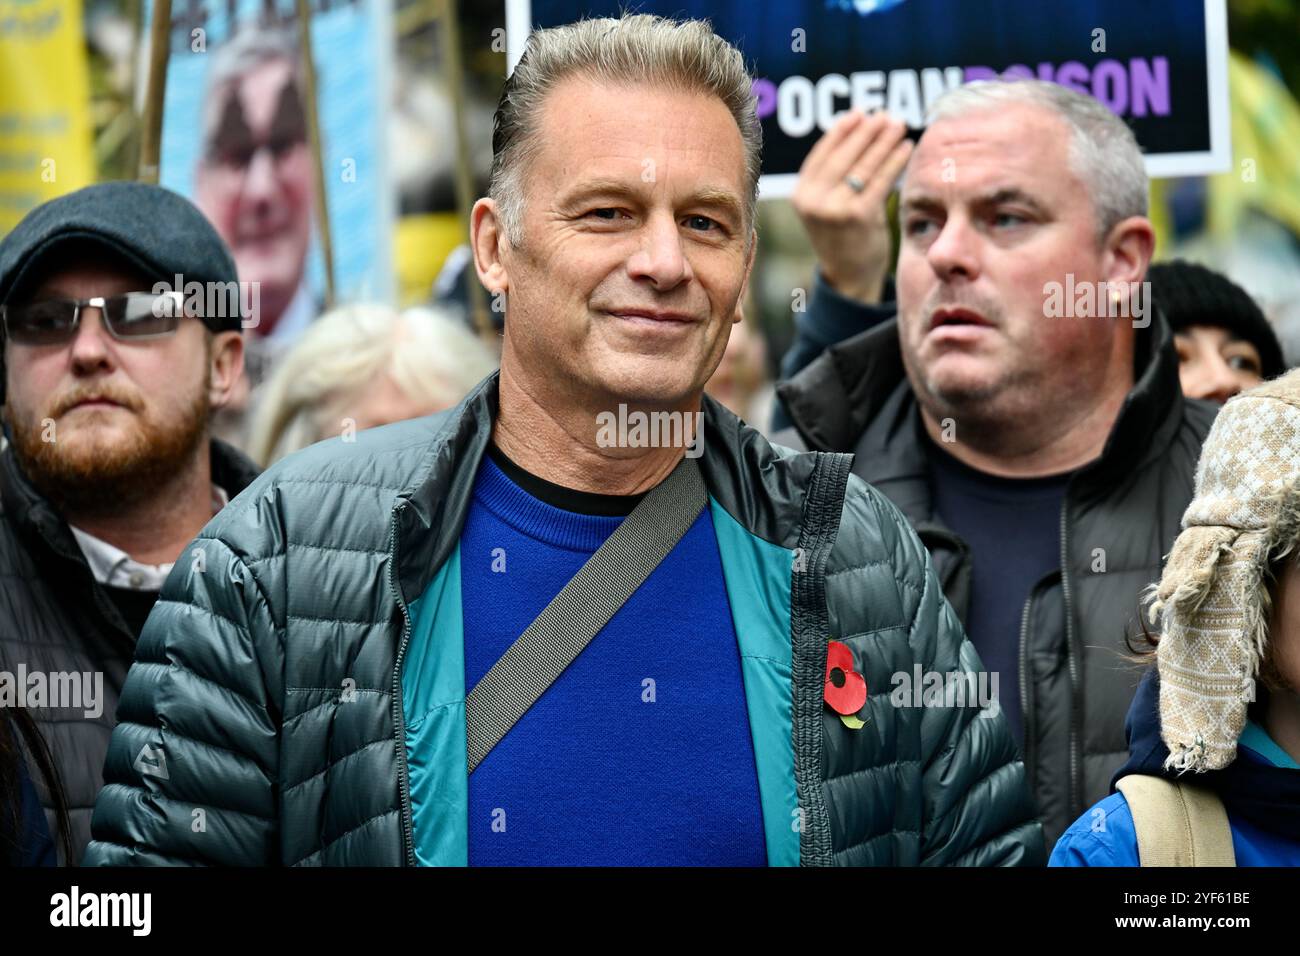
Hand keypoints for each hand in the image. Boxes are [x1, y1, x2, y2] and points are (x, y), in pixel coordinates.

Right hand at [791, 111, 912, 304]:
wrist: (849, 277)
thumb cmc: (842, 236)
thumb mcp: (826, 205)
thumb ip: (832, 176)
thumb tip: (857, 130)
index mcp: (800, 195)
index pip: (822, 154)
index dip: (841, 131)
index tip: (860, 114)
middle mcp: (814, 201)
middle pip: (844, 156)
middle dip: (867, 132)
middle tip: (885, 116)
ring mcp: (835, 209)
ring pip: (863, 166)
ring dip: (884, 141)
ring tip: (899, 125)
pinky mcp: (859, 216)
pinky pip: (880, 181)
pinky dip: (895, 161)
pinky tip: (906, 148)